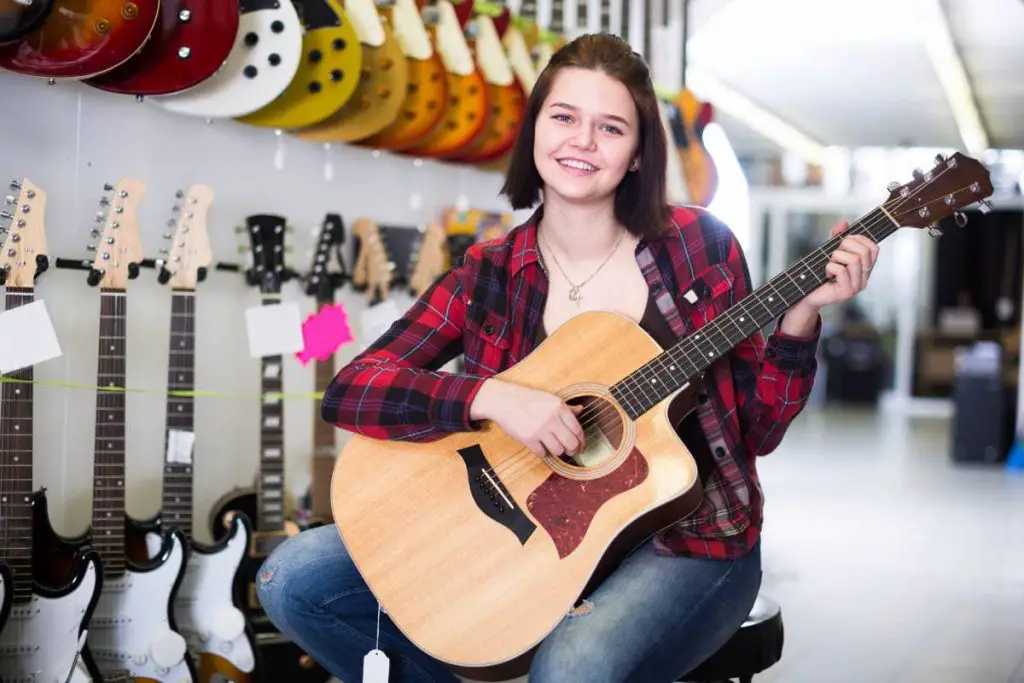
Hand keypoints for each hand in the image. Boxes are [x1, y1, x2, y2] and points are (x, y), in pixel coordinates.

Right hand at [470, 379, 584, 457]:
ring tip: (553, 447)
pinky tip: (540, 446)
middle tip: (571, 452)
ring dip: (557, 452)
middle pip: (571, 443)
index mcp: (559, 407)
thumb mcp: (549, 399)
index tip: (581, 446)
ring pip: (558, 450)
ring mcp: (539, 429)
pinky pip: (541, 453)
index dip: (582, 442)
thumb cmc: (527, 399)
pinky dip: (542, 452)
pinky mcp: (528, 438)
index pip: (578, 430)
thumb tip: (581, 409)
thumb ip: (566, 407)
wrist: (504, 401)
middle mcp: (551, 418)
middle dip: (573, 451)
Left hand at [799, 221, 879, 311]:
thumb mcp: (828, 252)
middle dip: (845, 245)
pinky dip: (829, 267)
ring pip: (854, 259)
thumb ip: (836, 238)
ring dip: (836, 257)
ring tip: (829, 265)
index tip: (844, 241)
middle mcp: (864, 277)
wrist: (807, 295)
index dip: (860, 239)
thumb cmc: (819, 274)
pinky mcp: (847, 292)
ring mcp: (857, 286)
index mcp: (864, 268)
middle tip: (833, 253)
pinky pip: (841, 270)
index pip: (874, 248)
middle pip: (865, 251)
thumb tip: (843, 223)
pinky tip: (826, 274)